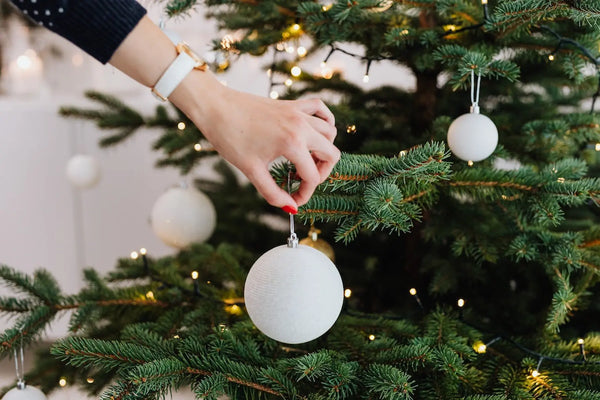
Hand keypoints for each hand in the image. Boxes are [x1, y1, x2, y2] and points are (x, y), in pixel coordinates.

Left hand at [170, 70, 339, 209]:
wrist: (215, 107)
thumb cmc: (229, 137)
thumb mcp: (251, 170)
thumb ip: (273, 192)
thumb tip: (290, 208)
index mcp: (292, 143)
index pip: (312, 176)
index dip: (305, 193)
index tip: (294, 200)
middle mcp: (301, 126)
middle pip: (331, 154)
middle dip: (321, 174)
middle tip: (302, 181)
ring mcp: (298, 113)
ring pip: (330, 132)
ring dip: (324, 150)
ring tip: (306, 161)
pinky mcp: (292, 104)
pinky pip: (320, 109)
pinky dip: (325, 121)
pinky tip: (315, 133)